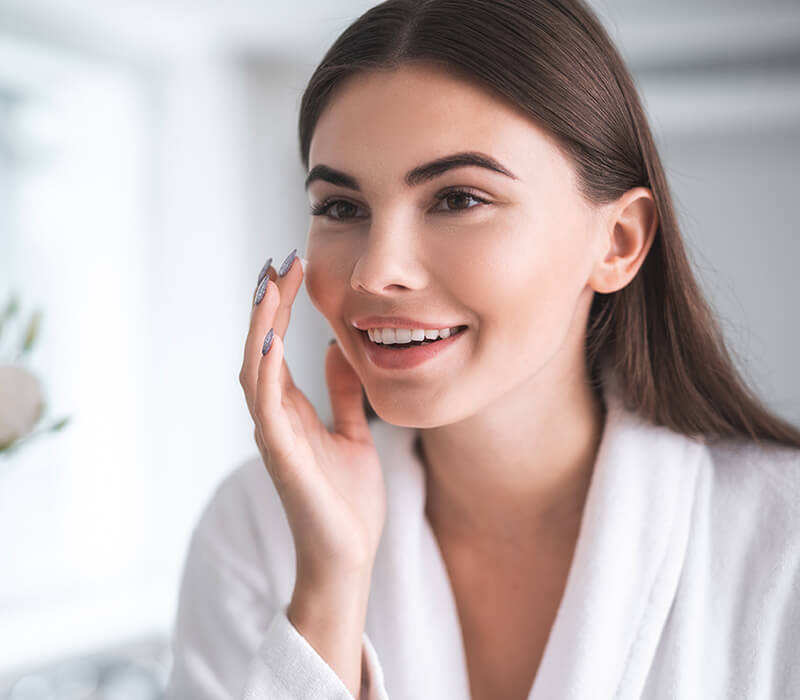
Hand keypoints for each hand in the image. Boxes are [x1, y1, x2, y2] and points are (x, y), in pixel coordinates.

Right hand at [239, 251, 386, 584]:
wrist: (348, 556)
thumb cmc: (347, 500)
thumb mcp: (353, 434)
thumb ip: (342, 396)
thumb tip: (338, 351)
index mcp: (291, 411)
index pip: (279, 347)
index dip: (283, 308)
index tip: (294, 268)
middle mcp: (276, 418)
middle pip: (262, 348)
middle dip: (269, 305)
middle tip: (279, 262)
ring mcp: (274, 436)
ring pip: (255, 369)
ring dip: (261, 326)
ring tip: (270, 286)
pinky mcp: (282, 456)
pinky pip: (266, 406)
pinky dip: (265, 370)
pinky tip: (273, 337)